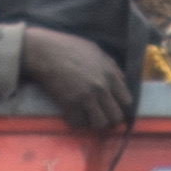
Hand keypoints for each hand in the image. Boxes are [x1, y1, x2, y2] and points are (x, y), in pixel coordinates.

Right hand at [18, 27, 134, 134]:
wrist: (44, 51)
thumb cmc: (68, 47)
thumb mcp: (96, 51)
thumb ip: (111, 66)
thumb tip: (121, 79)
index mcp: (110, 74)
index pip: (126, 101)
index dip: (119, 106)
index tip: (111, 107)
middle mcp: (102, 88)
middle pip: (116, 116)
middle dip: (109, 119)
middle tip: (99, 116)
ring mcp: (86, 97)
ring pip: (100, 123)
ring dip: (93, 122)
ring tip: (86, 117)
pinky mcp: (70, 104)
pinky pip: (79, 123)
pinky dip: (75, 121)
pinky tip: (71, 115)